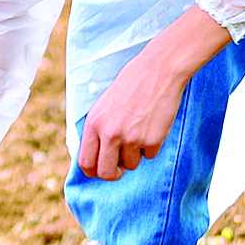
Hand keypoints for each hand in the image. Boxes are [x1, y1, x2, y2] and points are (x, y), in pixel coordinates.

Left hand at [76, 8, 227, 181]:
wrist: (158, 71)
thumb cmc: (131, 85)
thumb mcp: (104, 105)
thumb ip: (98, 130)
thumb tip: (97, 157)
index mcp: (94, 123)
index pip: (85, 161)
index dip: (92, 172)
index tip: (99, 172)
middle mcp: (110, 134)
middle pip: (106, 173)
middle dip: (113, 173)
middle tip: (119, 168)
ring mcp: (132, 138)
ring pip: (131, 165)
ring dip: (135, 154)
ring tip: (139, 130)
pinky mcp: (152, 140)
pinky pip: (150, 155)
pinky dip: (152, 145)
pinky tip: (152, 125)